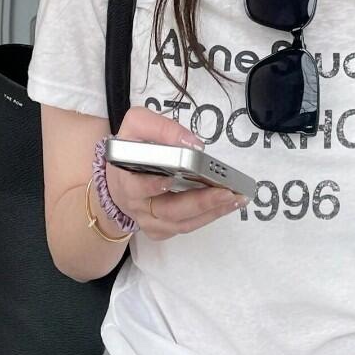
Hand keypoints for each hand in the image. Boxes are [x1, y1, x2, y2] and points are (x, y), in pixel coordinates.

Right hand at [107, 106, 248, 240]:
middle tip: (225, 191)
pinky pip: (185, 227)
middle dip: (199, 202)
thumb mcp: (137, 125)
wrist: (118, 177)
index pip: (136, 187)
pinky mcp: (160, 229)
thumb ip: (160, 128)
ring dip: (211, 212)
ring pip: (181, 223)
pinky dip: (208, 217)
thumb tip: (192, 143)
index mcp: (126, 178)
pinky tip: (227, 204)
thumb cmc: (130, 149)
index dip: (152, 186)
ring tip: (235, 198)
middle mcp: (136, 205)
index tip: (169, 179)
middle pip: (168, 211)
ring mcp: (149, 221)